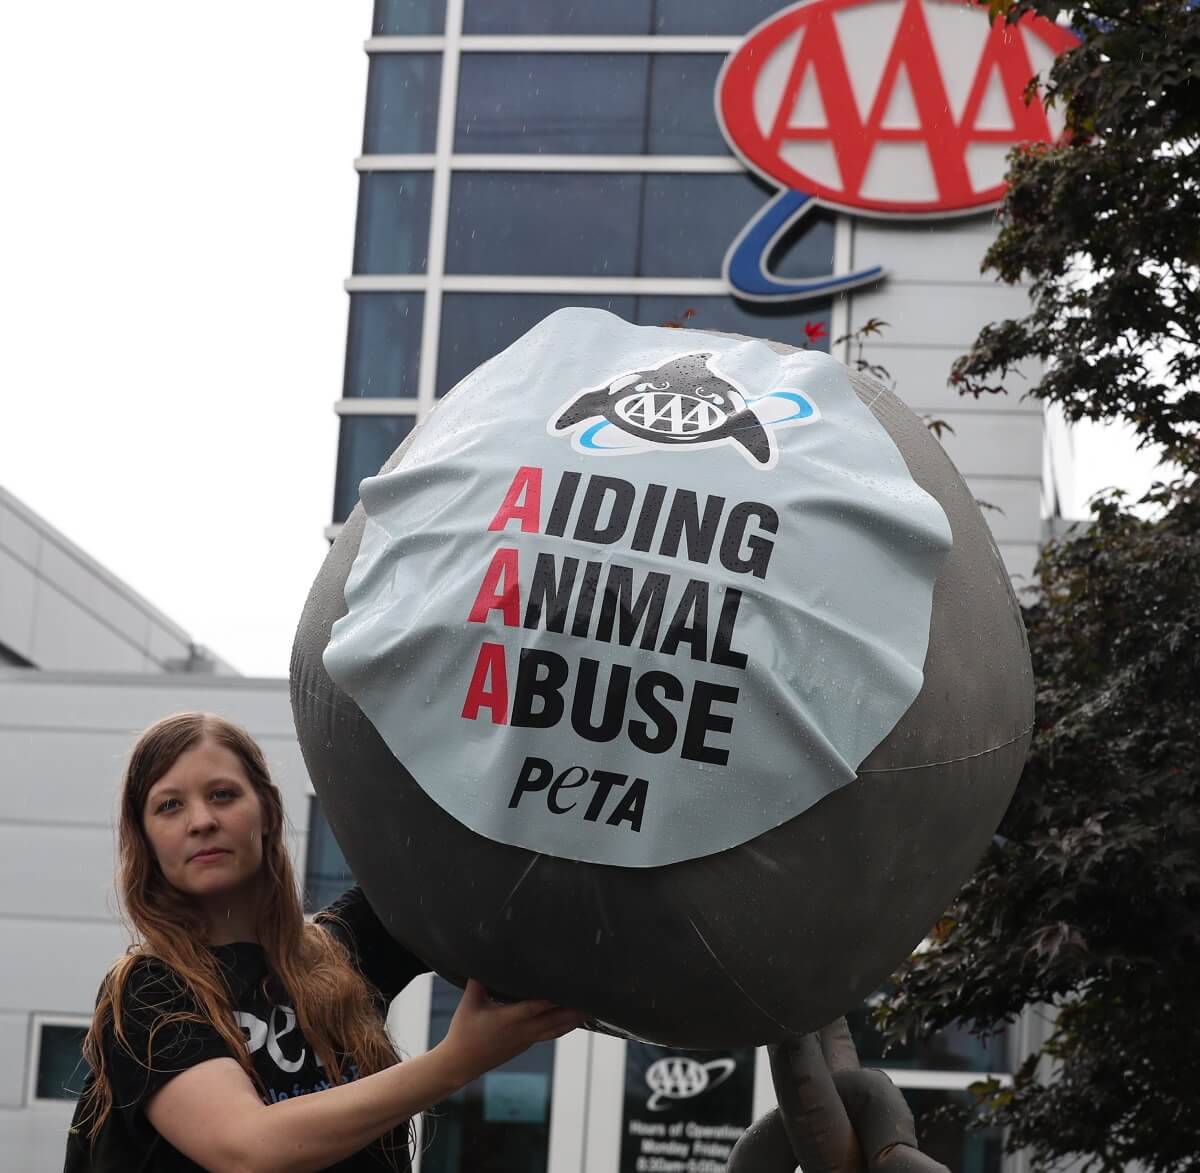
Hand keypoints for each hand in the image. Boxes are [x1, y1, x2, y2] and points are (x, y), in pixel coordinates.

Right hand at [433, 979, 587, 1087]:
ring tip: (592, 1009)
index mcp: (509, 1018)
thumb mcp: (469, 1002)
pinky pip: (551, 1034)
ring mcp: (526, 1039)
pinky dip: (565, 1026)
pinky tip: (574, 1020)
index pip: (537, 1006)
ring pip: (557, 1029)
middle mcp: (523, 1030)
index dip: (553, 999)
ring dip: (575, 1020)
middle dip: (575, 1010)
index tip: (570, 989)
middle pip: (555, 1020)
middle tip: (595, 999)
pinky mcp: (526, 1044)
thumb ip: (478, 980)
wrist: (461, 1064)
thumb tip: (482, 956)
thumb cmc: (464, 1030)